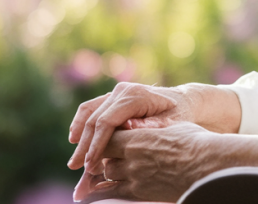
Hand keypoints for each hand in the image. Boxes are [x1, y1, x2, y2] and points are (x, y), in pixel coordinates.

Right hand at [68, 83, 186, 172]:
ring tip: (74, 161)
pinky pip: (90, 107)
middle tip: (77, 168)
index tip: (90, 165)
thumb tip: (128, 130)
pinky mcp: (112, 97)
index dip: (97, 145)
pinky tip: (74, 139)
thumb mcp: (172, 123)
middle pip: (95, 119)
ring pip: (89, 112)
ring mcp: (116, 92)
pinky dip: (80, 122)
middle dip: (85, 146)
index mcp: (136, 95)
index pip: (107, 122)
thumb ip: (150, 126)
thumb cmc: (180, 115)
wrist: (184, 101)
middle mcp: (123, 90)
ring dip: (79, 136)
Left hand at [75, 123, 218, 202]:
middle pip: (105, 157)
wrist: (208, 166)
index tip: (104, 138)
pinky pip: (112, 193)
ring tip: (106, 171)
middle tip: (104, 155)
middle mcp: (132, 158)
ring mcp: (134, 177)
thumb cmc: (195, 142)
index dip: (105, 137)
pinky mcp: (140, 193)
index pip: (109, 136)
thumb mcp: (172, 127)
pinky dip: (98, 193)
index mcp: (138, 138)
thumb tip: (138, 125)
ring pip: (108, 174)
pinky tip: (87, 195)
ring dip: (106, 172)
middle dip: (103, 156)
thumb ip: (151, 128)